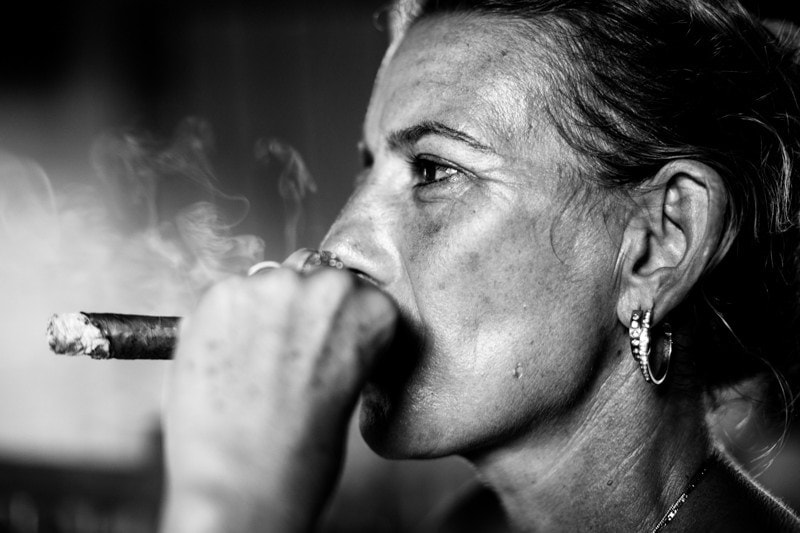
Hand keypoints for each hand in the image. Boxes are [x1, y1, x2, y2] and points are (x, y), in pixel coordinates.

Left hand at [159, 264, 397, 532]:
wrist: (242, 486)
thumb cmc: (299, 456)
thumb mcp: (348, 390)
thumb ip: (336, 339)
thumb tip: (308, 322)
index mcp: (371, 310)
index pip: (355, 289)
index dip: (334, 319)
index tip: (323, 343)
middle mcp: (325, 286)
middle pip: (310, 277)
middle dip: (297, 309)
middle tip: (283, 357)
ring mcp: (270, 285)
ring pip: (266, 283)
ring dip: (259, 312)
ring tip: (251, 366)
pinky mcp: (220, 295)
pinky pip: (226, 297)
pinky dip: (223, 322)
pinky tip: (226, 362)